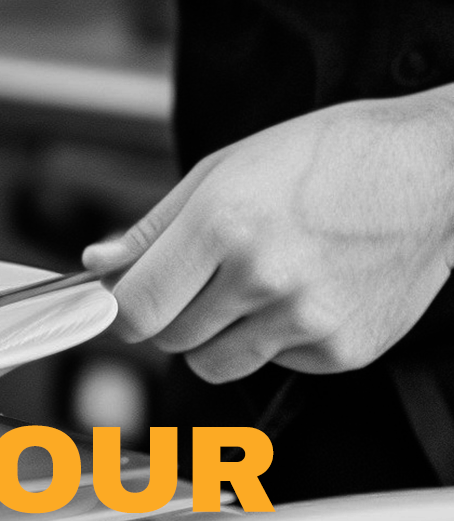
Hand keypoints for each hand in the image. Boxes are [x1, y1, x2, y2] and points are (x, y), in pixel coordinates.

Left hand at [81, 93, 453, 380]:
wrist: (429, 172)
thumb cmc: (332, 156)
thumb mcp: (228, 167)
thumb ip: (155, 224)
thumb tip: (101, 262)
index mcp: (224, 221)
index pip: (138, 307)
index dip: (120, 309)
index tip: (124, 302)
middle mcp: (263, 276)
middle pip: (171, 339)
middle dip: (171, 314)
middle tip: (199, 277)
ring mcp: (305, 319)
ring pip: (216, 364)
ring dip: (216, 334)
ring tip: (250, 283)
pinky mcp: (341, 350)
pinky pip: (275, 364)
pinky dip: (275, 338)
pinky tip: (301, 290)